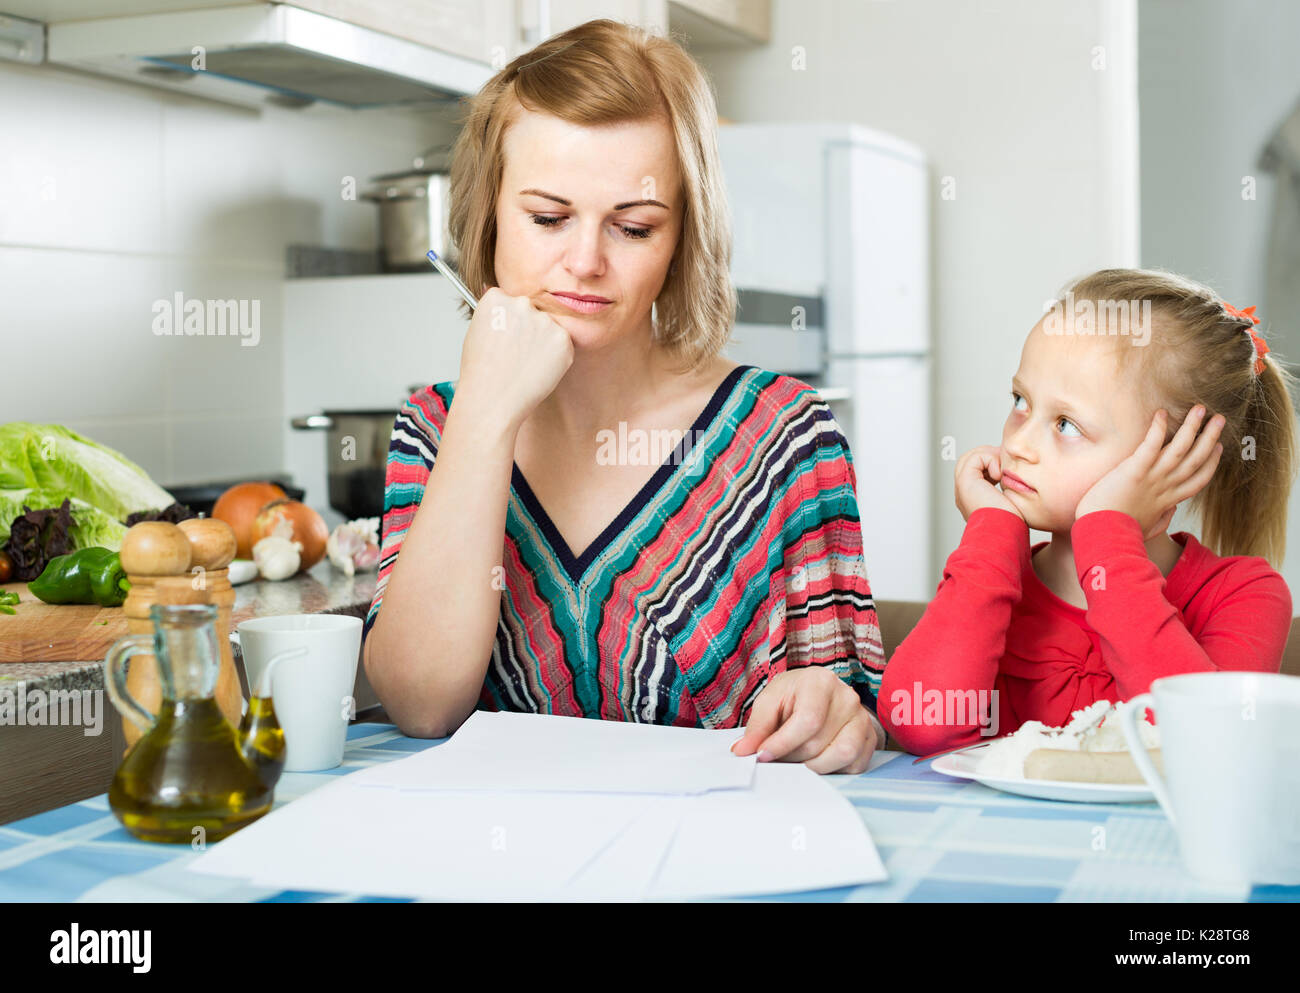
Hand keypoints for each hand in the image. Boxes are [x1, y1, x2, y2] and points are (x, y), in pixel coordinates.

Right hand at [454, 286, 574, 428]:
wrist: (493, 400)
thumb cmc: (481, 374)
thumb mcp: (476, 333)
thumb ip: (493, 313)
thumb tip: (500, 297)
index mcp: (496, 299)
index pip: (508, 300)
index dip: (507, 322)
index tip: (504, 337)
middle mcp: (521, 304)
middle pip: (530, 311)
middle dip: (527, 329)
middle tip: (516, 355)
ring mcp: (543, 320)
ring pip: (548, 327)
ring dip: (542, 342)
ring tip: (524, 365)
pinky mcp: (563, 338)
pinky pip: (563, 343)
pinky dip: (556, 356)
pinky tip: (537, 369)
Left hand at [730, 667, 876, 773]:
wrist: (820, 694)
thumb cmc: (794, 696)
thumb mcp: (770, 701)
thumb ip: (757, 726)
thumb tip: (743, 751)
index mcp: (820, 681)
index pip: (807, 721)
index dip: (782, 744)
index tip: (762, 756)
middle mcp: (847, 697)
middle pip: (818, 742)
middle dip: (792, 757)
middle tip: (778, 757)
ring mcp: (862, 717)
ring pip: (842, 755)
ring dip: (814, 766)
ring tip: (798, 760)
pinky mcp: (870, 737)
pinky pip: (856, 764)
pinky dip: (835, 770)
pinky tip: (819, 759)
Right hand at [954, 445, 1022, 521]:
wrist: (1002, 536)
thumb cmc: (1011, 527)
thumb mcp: (1010, 506)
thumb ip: (1008, 492)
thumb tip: (1015, 479)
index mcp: (972, 499)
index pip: (976, 471)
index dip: (992, 464)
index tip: (1007, 471)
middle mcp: (964, 493)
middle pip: (970, 461)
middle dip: (990, 456)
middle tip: (1006, 465)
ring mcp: (962, 487)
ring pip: (970, 457)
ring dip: (990, 456)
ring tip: (1002, 470)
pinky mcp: (965, 482)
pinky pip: (975, 458)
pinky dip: (990, 460)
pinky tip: (999, 476)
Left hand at [1075, 406, 1224, 538]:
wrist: (1101, 536)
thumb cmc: (1115, 531)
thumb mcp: (1145, 528)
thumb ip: (1159, 520)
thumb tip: (1168, 514)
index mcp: (1167, 501)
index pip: (1197, 479)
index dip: (1210, 462)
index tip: (1217, 447)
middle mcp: (1165, 488)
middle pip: (1196, 459)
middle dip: (1209, 437)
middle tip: (1219, 419)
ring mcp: (1152, 478)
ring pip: (1180, 449)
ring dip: (1192, 427)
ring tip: (1200, 409)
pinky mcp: (1134, 471)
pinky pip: (1151, 445)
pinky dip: (1158, 429)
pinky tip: (1162, 413)